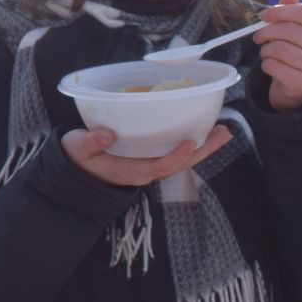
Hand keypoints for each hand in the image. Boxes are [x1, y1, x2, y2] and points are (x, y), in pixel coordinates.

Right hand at [61, 123, 233, 186]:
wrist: (77, 170)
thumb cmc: (79, 157)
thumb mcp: (78, 149)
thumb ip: (90, 142)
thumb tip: (106, 134)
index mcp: (130, 171)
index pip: (160, 167)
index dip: (177, 157)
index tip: (191, 142)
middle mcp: (145, 171)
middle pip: (180, 164)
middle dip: (204, 150)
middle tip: (224, 133)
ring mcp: (149, 165)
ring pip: (181, 159)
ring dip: (203, 146)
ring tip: (222, 130)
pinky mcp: (149, 158)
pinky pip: (174, 152)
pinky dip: (191, 143)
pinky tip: (202, 130)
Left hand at [255, 0, 301, 110]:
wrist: (301, 86)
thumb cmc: (298, 51)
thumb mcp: (298, 30)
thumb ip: (292, 11)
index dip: (281, 11)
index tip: (263, 15)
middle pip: (290, 30)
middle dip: (267, 31)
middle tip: (258, 36)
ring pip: (279, 49)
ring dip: (265, 50)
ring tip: (267, 52)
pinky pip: (273, 66)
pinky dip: (266, 64)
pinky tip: (271, 65)